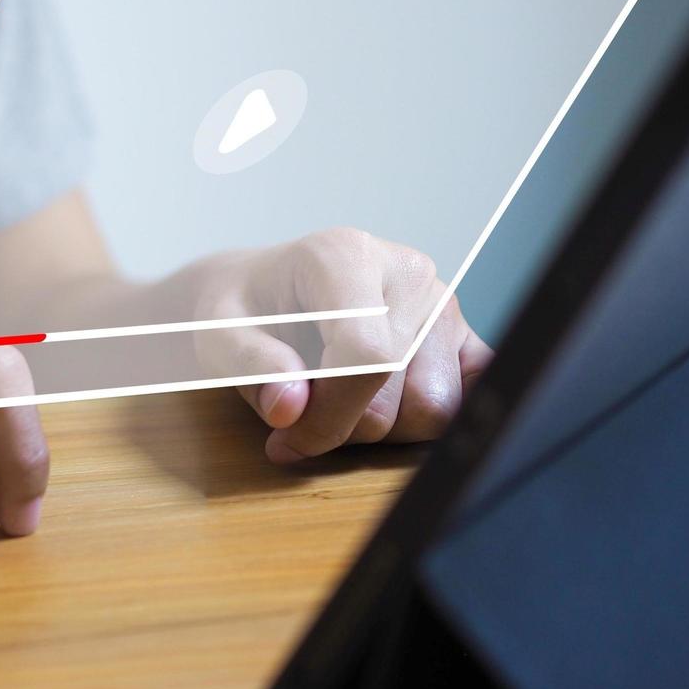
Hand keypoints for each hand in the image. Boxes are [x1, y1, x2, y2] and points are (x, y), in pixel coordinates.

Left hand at [192, 227, 492, 462]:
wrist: (262, 294)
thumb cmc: (243, 314)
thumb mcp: (217, 337)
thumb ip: (251, 368)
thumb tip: (291, 406)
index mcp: (344, 256)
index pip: (366, 358)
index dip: (328, 416)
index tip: (287, 433)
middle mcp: (405, 270)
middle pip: (398, 397)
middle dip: (344, 425)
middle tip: (303, 407)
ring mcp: (442, 301)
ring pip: (437, 410)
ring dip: (381, 426)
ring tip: (338, 397)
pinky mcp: (463, 333)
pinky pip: (472, 398)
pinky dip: (424, 417)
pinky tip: (382, 402)